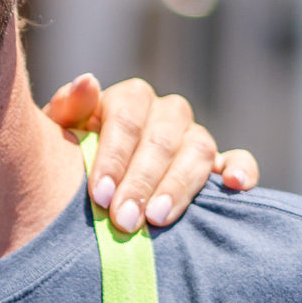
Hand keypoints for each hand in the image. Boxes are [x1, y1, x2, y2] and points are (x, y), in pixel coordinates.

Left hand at [43, 74, 259, 233]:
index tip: (99, 194)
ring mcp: (194, 137)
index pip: (126, 119)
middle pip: (161, 140)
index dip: (113, 157)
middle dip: (141, 182)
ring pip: (198, 150)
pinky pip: (239, 159)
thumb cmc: (70, 160)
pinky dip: (242, 169)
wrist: (92, 186)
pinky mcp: (218, 163)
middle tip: (124, 219)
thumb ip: (67, 111)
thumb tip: (88, 82)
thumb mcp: (59, 137)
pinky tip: (235, 186)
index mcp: (129, 99)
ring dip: (178, 186)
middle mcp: (166, 113)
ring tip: (157, 219)